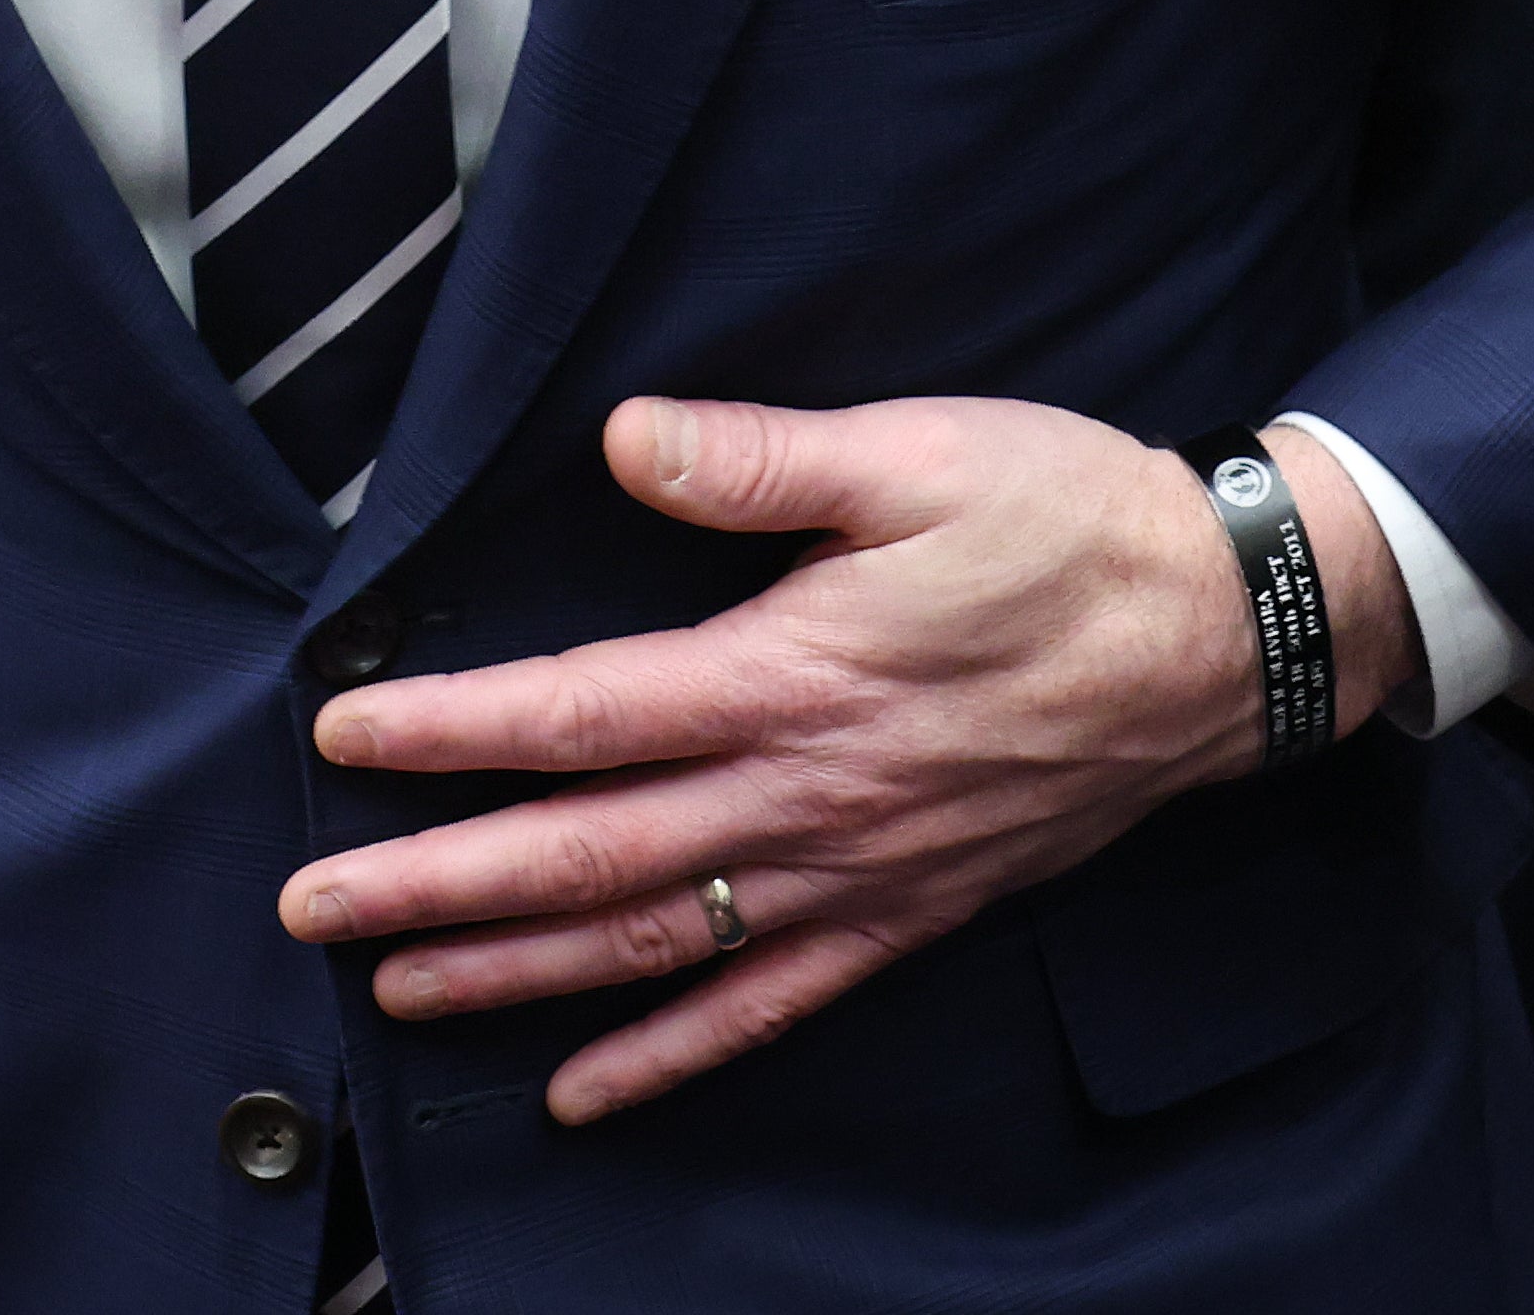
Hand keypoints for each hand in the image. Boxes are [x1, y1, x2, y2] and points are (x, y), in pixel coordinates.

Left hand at [282, 395, 1416, 1123]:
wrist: (1223, 635)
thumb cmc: (1066, 521)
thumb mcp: (918, 452)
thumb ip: (762, 458)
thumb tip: (625, 439)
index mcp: (790, 674)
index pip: (580, 713)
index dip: (451, 729)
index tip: (342, 732)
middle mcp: (806, 796)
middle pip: (584, 856)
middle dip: (434, 883)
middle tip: (310, 900)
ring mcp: (854, 873)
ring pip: (653, 945)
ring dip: (515, 975)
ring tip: (396, 986)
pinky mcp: (905, 913)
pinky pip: (769, 1006)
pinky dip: (669, 1058)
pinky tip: (584, 1095)